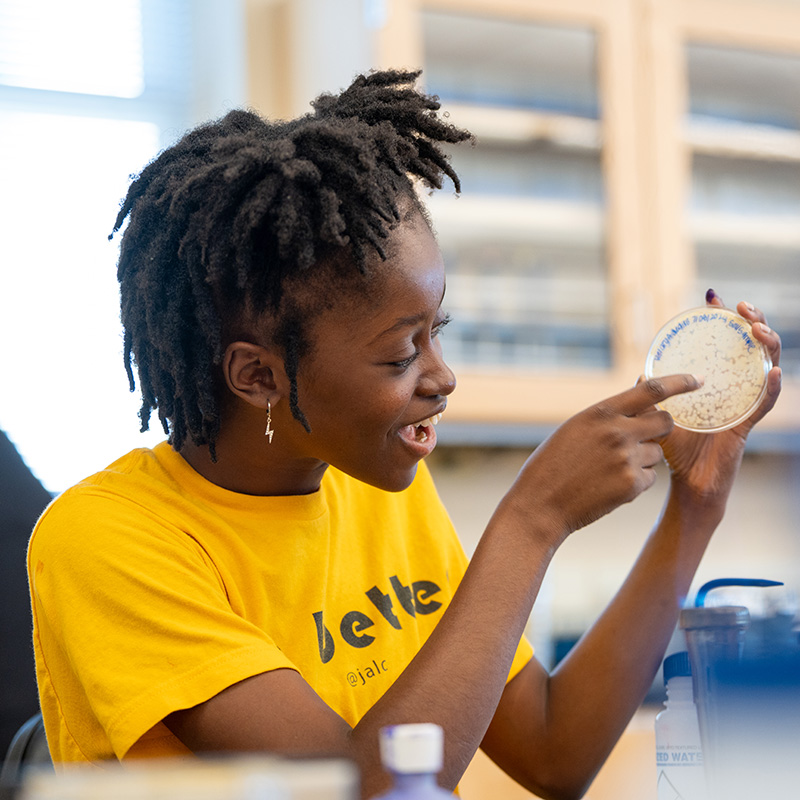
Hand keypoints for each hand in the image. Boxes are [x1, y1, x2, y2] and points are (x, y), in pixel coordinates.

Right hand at [513, 374, 701, 536]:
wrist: (541, 503)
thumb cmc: (553, 463)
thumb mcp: (576, 428)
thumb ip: (608, 415)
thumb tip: (639, 397)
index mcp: (601, 412)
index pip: (652, 389)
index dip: (679, 382)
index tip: (698, 379)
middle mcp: (617, 432)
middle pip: (665, 422)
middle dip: (662, 428)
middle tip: (647, 437)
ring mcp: (626, 459)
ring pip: (657, 453)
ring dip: (643, 459)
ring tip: (610, 470)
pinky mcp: (632, 485)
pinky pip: (651, 478)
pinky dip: (637, 482)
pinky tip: (610, 486)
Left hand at [660, 293, 781, 499]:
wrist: (686, 487)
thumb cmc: (676, 452)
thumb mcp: (660, 417)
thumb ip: (652, 395)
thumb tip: (641, 374)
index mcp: (716, 383)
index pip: (724, 342)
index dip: (722, 319)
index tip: (713, 297)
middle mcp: (734, 390)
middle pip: (751, 348)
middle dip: (752, 322)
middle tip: (742, 307)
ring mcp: (743, 406)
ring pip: (766, 367)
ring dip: (766, 345)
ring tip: (758, 329)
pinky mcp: (747, 426)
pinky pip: (764, 404)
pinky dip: (771, 387)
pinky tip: (772, 372)